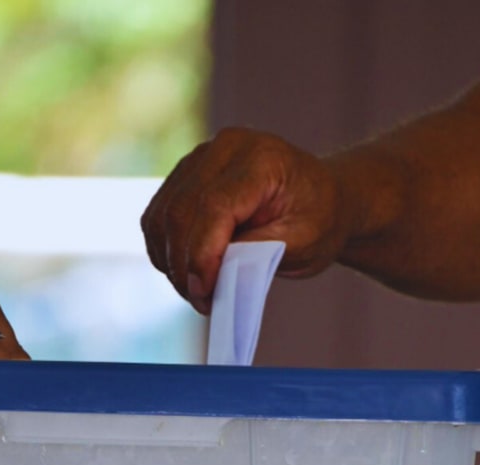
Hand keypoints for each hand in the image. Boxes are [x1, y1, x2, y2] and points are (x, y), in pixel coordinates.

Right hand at [141, 128, 346, 313]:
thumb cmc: (319, 218)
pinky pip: (158, 215)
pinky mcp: (185, 175)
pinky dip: (165, 249)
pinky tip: (186, 272)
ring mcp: (200, 158)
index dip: (203, 254)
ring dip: (170, 261)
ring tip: (197, 291)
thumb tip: (217, 268)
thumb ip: (262, 250)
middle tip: (202, 301)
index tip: (205, 291)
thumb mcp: (306, 240)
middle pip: (181, 211)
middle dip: (184, 265)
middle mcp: (224, 149)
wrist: (321, 197)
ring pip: (162, 215)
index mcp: (261, 159)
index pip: (214, 206)